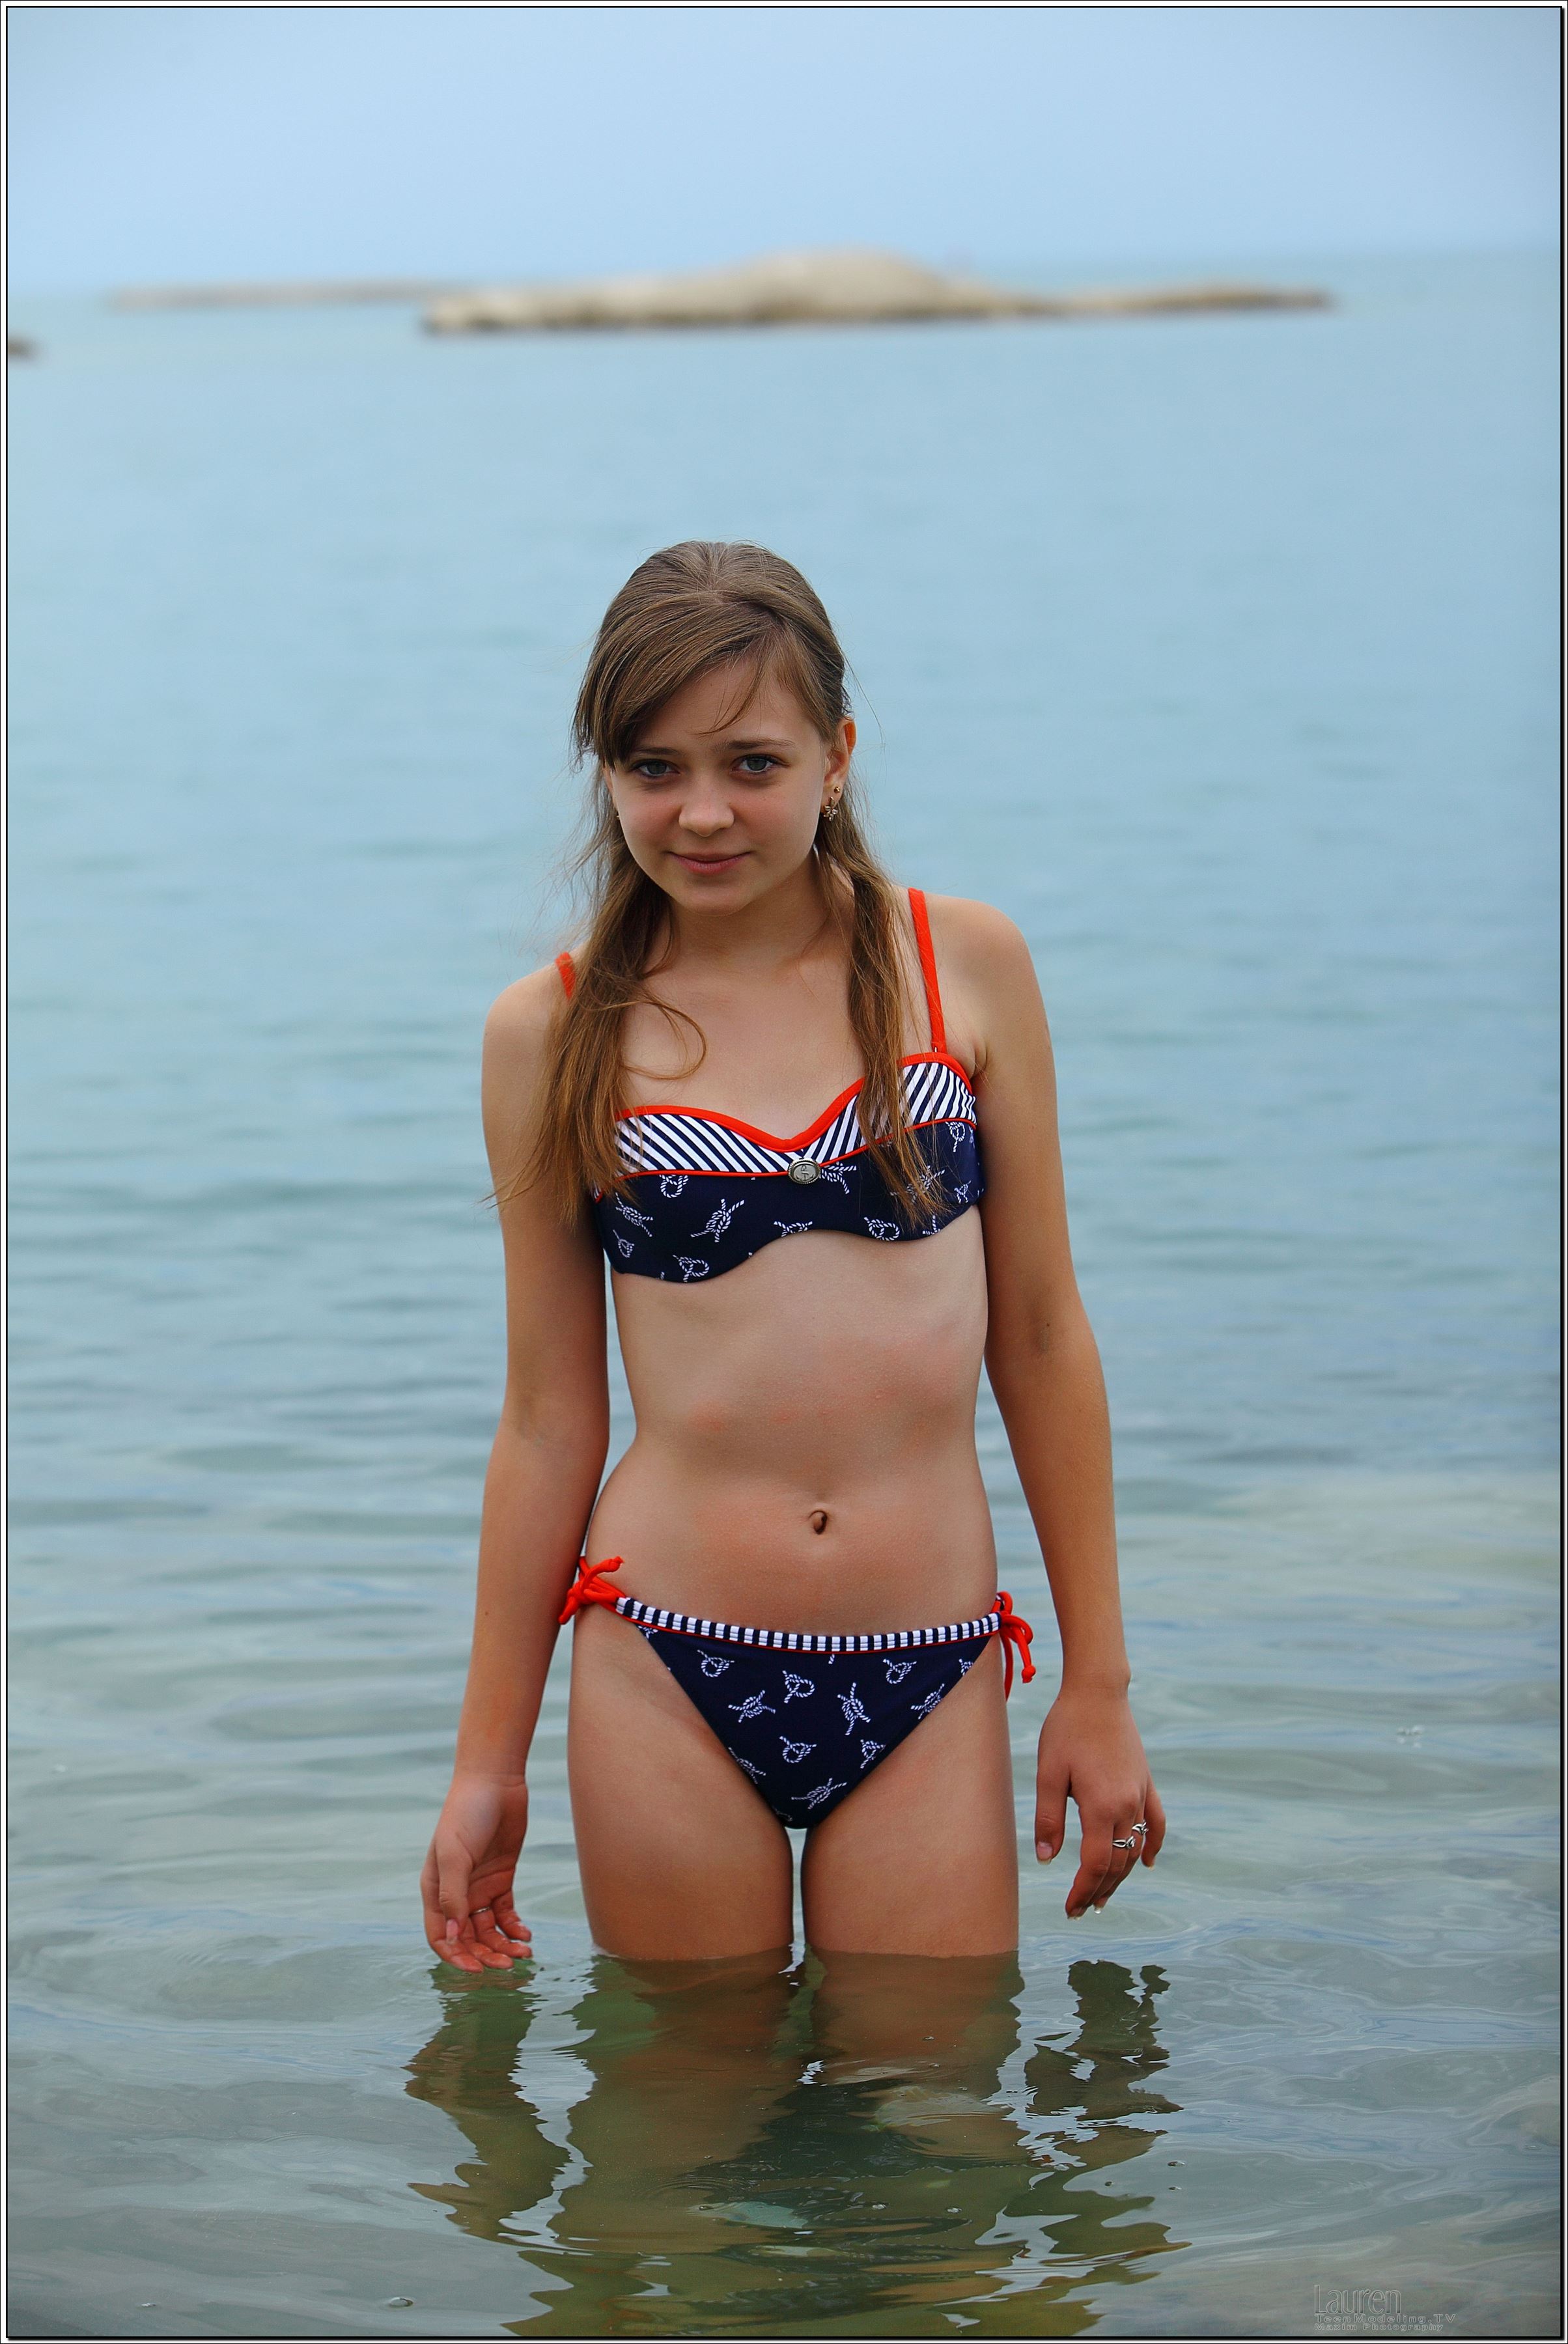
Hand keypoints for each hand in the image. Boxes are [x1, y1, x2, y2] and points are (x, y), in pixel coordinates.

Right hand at [421, 1771, 533, 1972]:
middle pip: (467, 1938)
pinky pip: (506, 1914)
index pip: (440, 1936)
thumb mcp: (454, 1854)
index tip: (476, 1970)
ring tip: (524, 1952)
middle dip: (485, 1955)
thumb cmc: (466, 1813)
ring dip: (503, 1945)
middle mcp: (456, 1893)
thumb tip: (453, 1937)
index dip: (455, 1956)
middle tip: (508, 1965)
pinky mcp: (501, 1879)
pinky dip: (514, 1927)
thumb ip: (453, 1895)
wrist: (495, 1782)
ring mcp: (479, 1887)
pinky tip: (526, 1933)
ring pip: (489, 1930)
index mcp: (436, 1890)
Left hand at [1034, 1688, 1164, 1918]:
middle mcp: (1128, 1806)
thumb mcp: (1048, 1773)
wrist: (1098, 1691)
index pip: (1095, 1865)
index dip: (1082, 1891)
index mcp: (1102, 1807)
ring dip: (1121, 1876)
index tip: (1070, 1909)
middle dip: (1099, 1890)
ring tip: (1103, 1896)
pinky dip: (1153, 1846)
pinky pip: (1157, 1823)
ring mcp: (1141, 1794)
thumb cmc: (1066, 1729)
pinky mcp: (1146, 1782)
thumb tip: (1046, 1861)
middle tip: (1080, 1910)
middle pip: (1117, 1863)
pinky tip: (1147, 1863)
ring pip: (1136, 1849)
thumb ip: (1048, 1819)